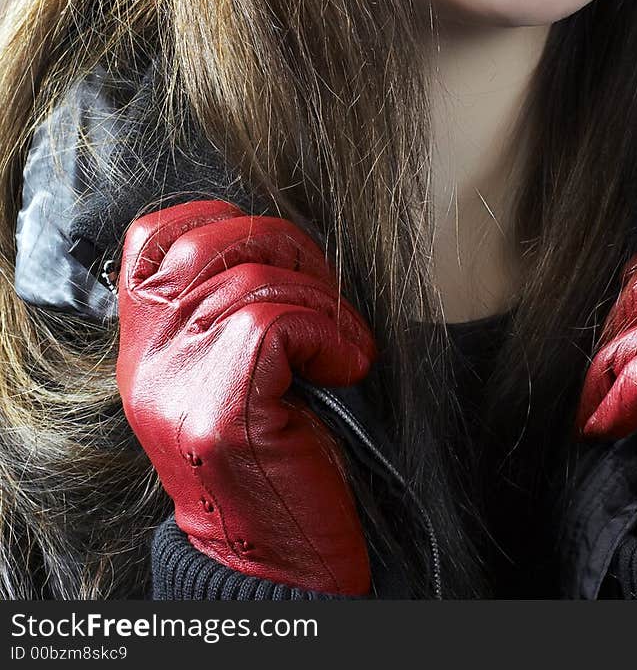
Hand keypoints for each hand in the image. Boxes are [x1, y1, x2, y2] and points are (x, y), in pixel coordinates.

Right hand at [116, 198, 377, 593]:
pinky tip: (341, 369)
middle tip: (324, 304)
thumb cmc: (276, 458)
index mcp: (148, 346)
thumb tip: (277, 239)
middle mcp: (149, 361)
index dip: (224, 219)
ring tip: (340, 349)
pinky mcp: (219, 412)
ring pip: (254, 280)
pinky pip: (277, 321)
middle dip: (288, 250)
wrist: (277, 564)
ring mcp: (178, 386)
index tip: (275, 255)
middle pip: (213, 242)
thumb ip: (227, 308)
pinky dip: (329, 336)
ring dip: (321, 304)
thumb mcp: (232, 373)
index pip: (154, 237)